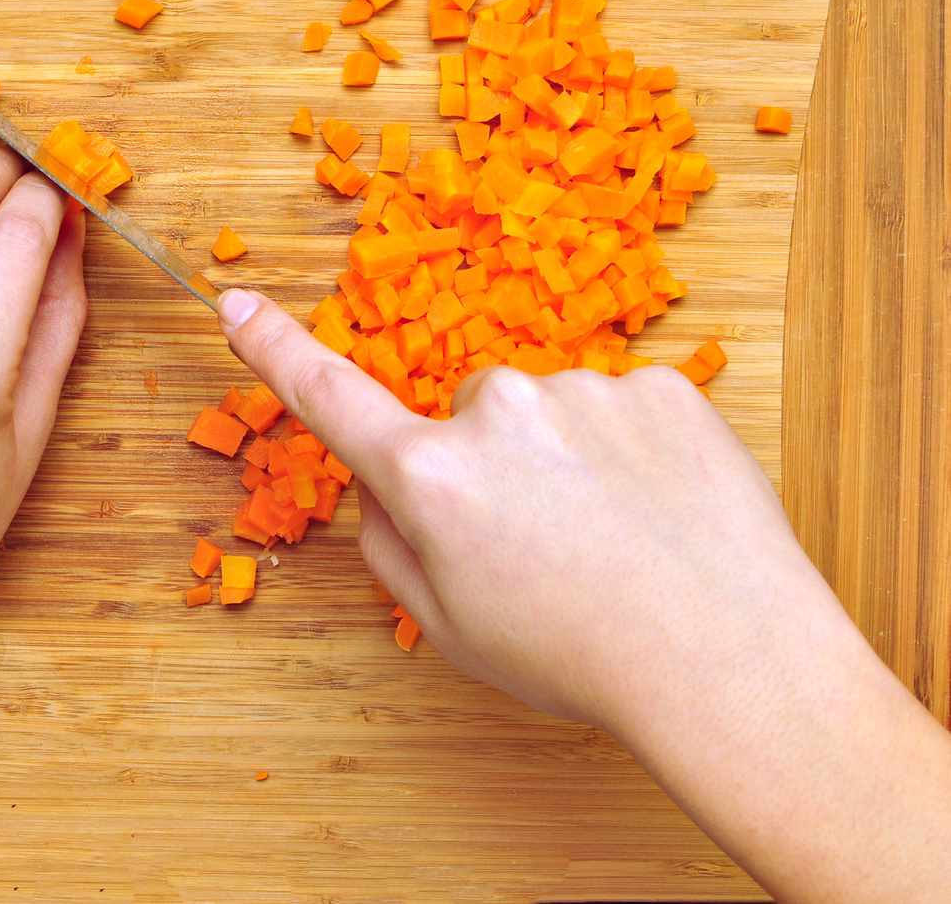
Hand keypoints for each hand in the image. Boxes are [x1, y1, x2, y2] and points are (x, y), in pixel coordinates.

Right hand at [214, 287, 835, 727]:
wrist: (732, 663)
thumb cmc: (579, 658)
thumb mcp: (449, 627)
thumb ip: (390, 546)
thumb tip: (382, 487)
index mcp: (432, 475)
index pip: (331, 397)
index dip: (275, 350)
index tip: (234, 303)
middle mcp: (497, 410)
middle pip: (465, 415)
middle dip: (485, 461)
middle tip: (541, 543)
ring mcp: (584, 389)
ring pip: (548, 412)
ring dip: (563, 459)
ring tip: (614, 541)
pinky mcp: (659, 387)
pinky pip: (617, 408)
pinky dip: (628, 452)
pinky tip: (659, 514)